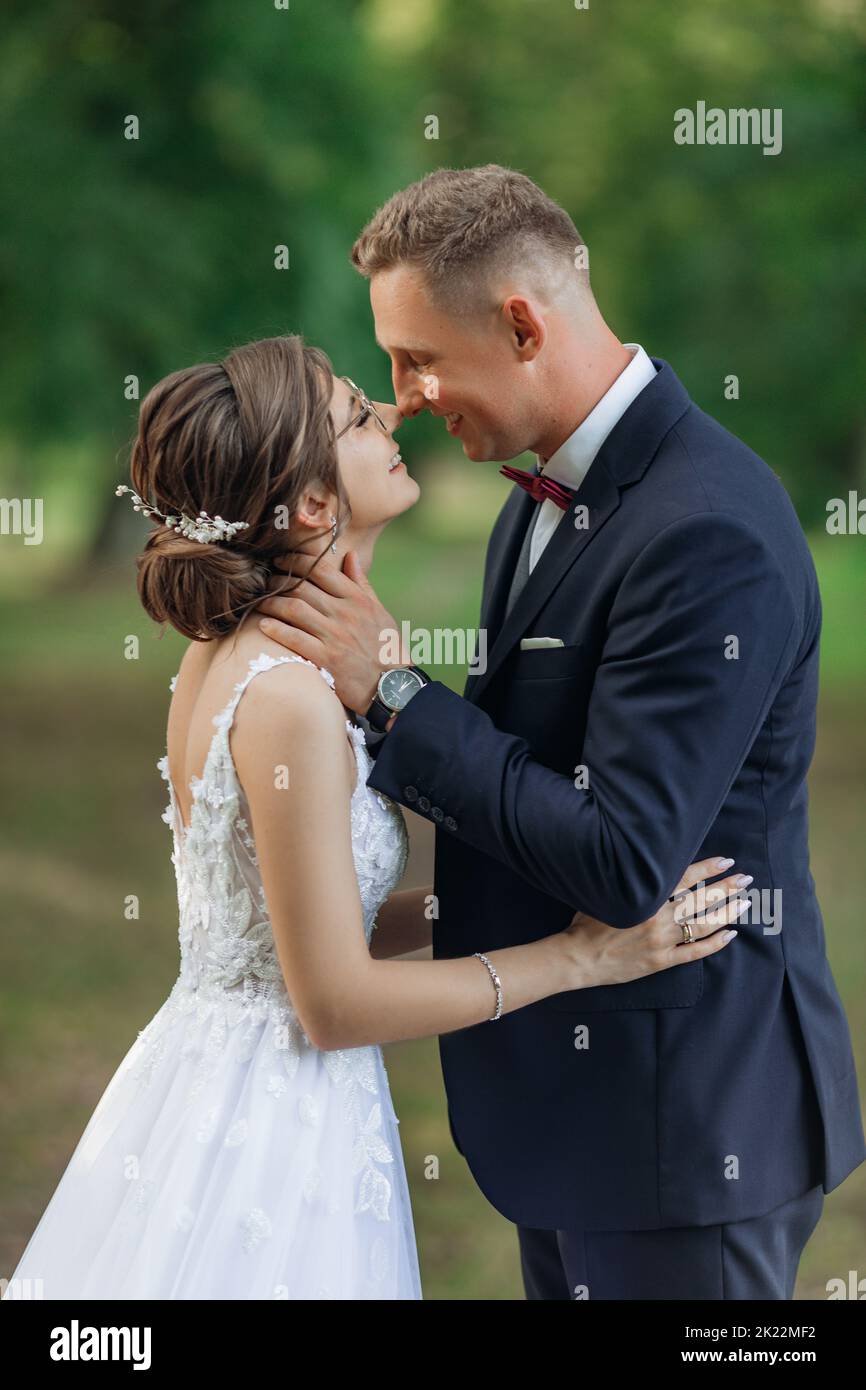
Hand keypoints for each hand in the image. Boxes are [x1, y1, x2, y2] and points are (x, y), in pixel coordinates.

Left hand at [256, 550, 409, 712]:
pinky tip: (263, 625)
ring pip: (294, 609)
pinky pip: (295, 639)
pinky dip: (276, 630)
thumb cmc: (386, 647)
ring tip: (260, 601)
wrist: (393, 685)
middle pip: (302, 587)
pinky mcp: (327, 659)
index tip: (281, 560)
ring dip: (271, 603)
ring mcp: (335, 636)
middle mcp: (345, 614)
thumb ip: (362, 583)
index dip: (297, 560)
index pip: (322, 569)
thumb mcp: (379, 611)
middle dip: (278, 580)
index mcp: (358, 599)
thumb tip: (350, 555)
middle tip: (265, 580)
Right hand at [561, 856, 748, 989]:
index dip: (708, 869)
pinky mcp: (661, 961)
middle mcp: (658, 918)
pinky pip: (694, 953)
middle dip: (726, 888)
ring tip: (744, 903)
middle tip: (746, 879)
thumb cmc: (586, 922)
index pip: (685, 878)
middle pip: (700, 900)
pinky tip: (730, 935)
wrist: (577, 958)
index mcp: (646, 897)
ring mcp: (661, 941)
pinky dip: (714, 944)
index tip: (727, 861)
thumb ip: (631, 880)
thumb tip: (649, 864)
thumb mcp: (606, 891)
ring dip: (726, 913)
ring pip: (702, 926)